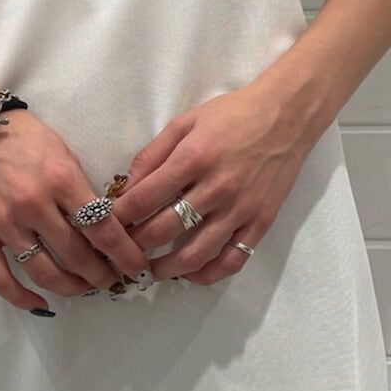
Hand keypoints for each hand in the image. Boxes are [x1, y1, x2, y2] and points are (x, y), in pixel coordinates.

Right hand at [0, 110, 147, 311]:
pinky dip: (22, 298)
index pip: (102, 228)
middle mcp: (33, 205)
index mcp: (61, 180)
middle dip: (102, 275)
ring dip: (71, 288)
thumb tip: (103, 228)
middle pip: (77, 256)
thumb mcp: (64, 154)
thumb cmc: (24, 137)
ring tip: (85, 288)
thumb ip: (81, 191)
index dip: (124, 254)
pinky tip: (41, 303)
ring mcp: (3, 223)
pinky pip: (0, 278)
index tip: (136, 267)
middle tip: (113, 279)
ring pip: (44, 273)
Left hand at [110, 83, 310, 285]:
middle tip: (120, 252)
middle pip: (164, 230)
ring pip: (195, 254)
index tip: (104, 226)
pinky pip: (232, 260)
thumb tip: (126, 186)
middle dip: (135, 246)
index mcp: (193, 159)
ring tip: (147, 271)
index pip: (144, 199)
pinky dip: (207, 274)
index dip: (118, 217)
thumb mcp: (185, 122)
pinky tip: (189, 274)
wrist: (286, 116)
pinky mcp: (260, 222)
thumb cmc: (232, 115)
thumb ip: (152, 153)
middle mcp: (216, 188)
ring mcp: (240, 209)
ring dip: (165, 269)